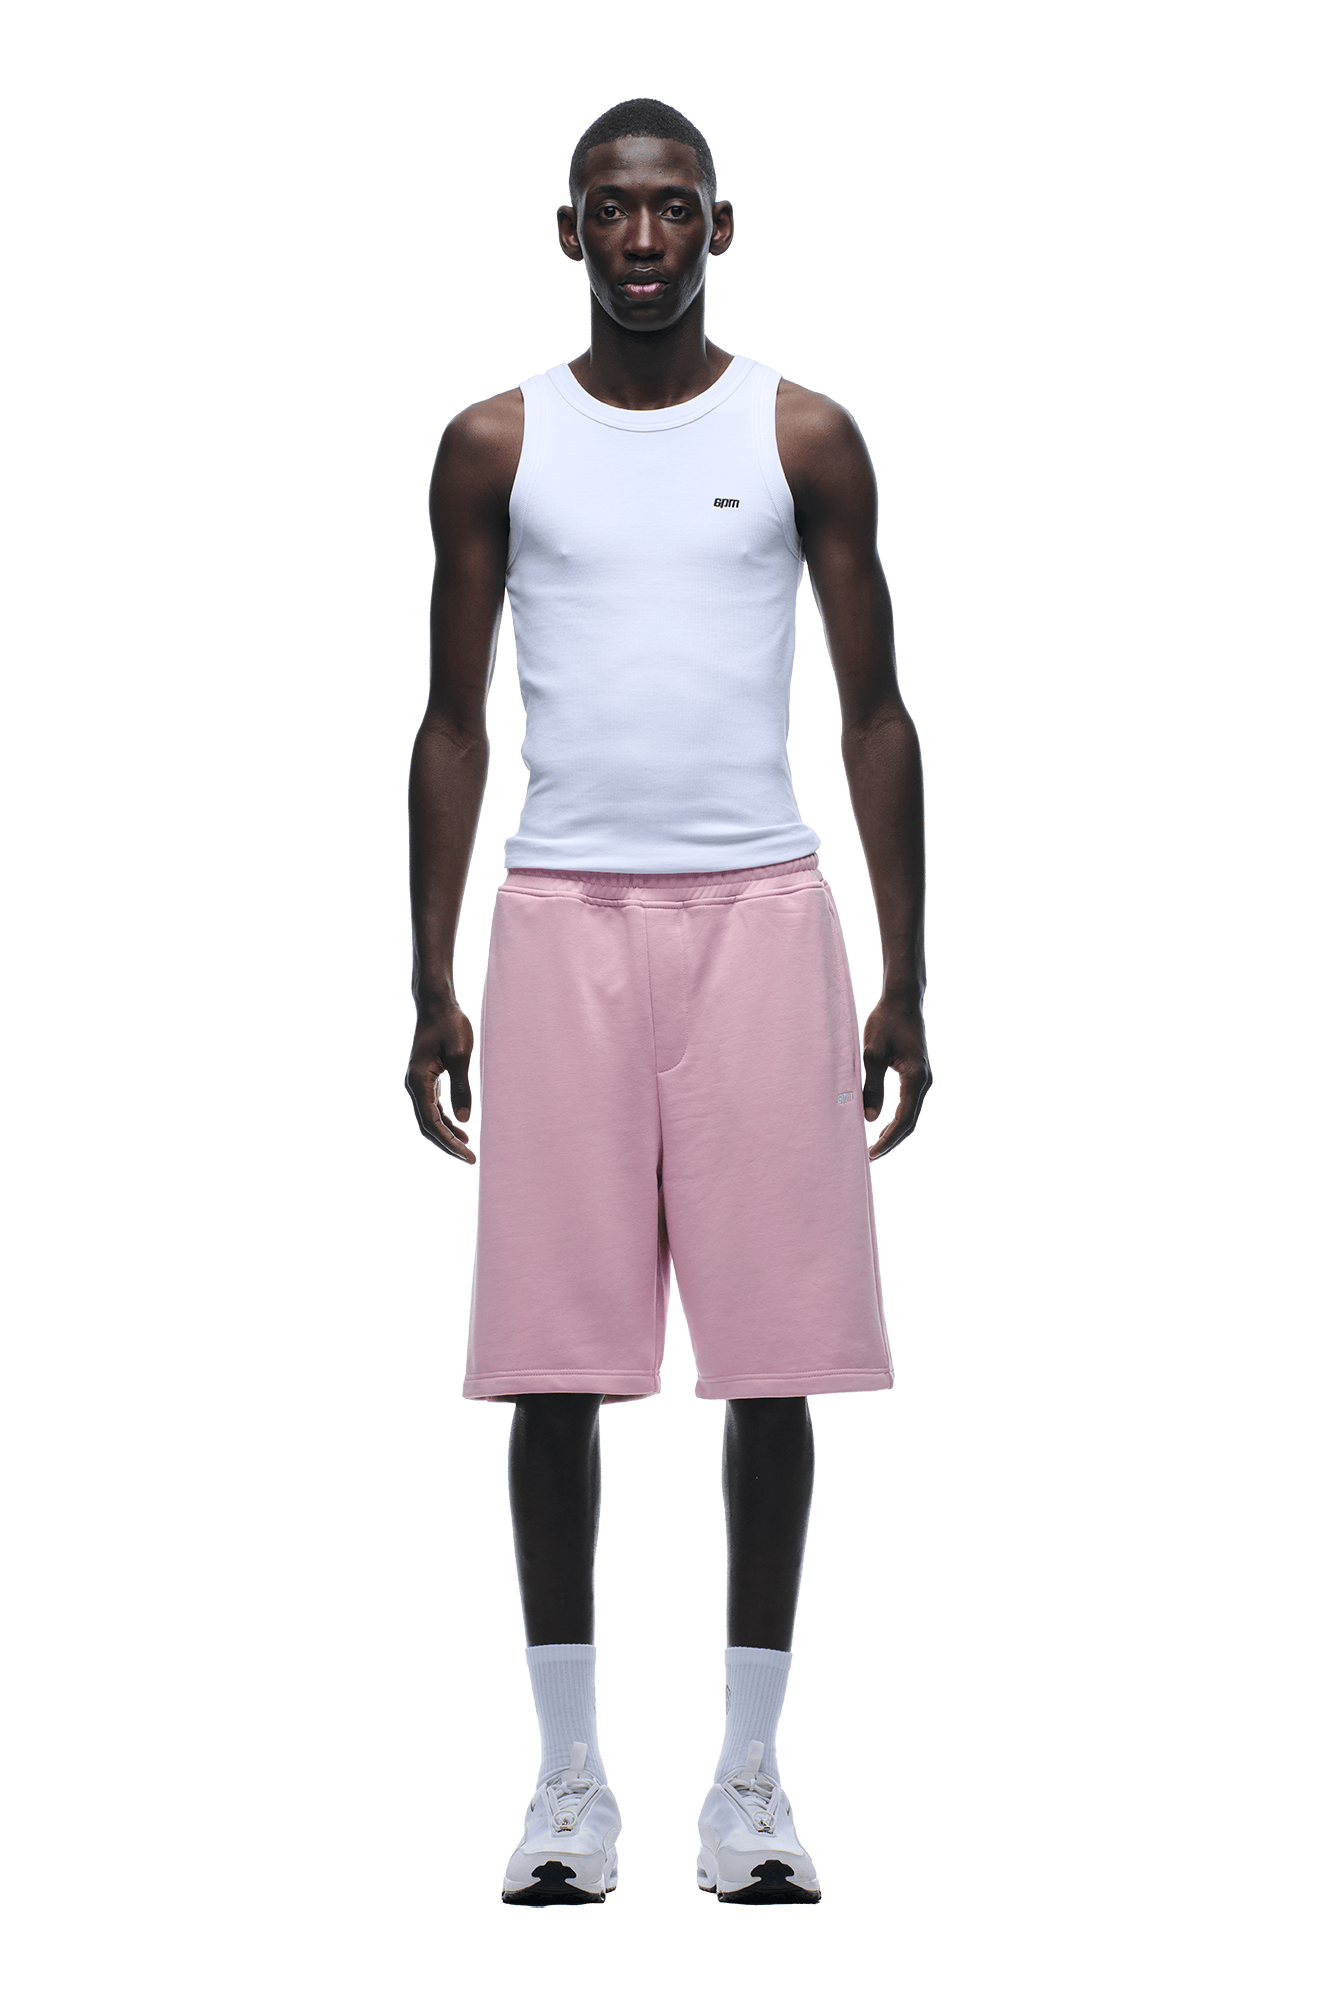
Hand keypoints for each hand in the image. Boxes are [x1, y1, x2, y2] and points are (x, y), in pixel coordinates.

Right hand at [405, 1000, 476, 1164]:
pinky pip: (432, 1107)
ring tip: (467, 1148)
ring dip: (446, 1134)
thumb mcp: (460, 1056)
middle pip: (427, 1125)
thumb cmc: (450, 1026)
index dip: (449, 1142)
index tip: (467, 1155)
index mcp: (419, 1082)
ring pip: (429, 1118)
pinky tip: (460, 1127)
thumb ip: (461, 1088)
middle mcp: (413, 1085)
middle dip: (447, 1144)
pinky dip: (445, 1119)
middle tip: (469, 1159)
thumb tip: (464, 1119)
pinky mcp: (425, 1080)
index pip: (432, 1122)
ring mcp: (418, 1083)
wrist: (437, 1005)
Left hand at [862, 995, 931, 1161]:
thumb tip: (869, 1118)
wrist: (902, 1001)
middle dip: (891, 1141)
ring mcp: (923, 1079)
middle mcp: (925, 1081)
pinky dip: (896, 1118)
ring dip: (894, 1131)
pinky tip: (881, 1124)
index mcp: (916, 1077)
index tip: (871, 1153)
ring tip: (874, 1145)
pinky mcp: (917, 1075)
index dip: (888, 1139)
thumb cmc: (885, 1022)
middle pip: (910, 1122)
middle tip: (870, 1156)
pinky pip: (909, 1104)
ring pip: (910, 1114)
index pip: (904, 1119)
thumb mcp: (872, 1053)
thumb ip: (872, 1086)